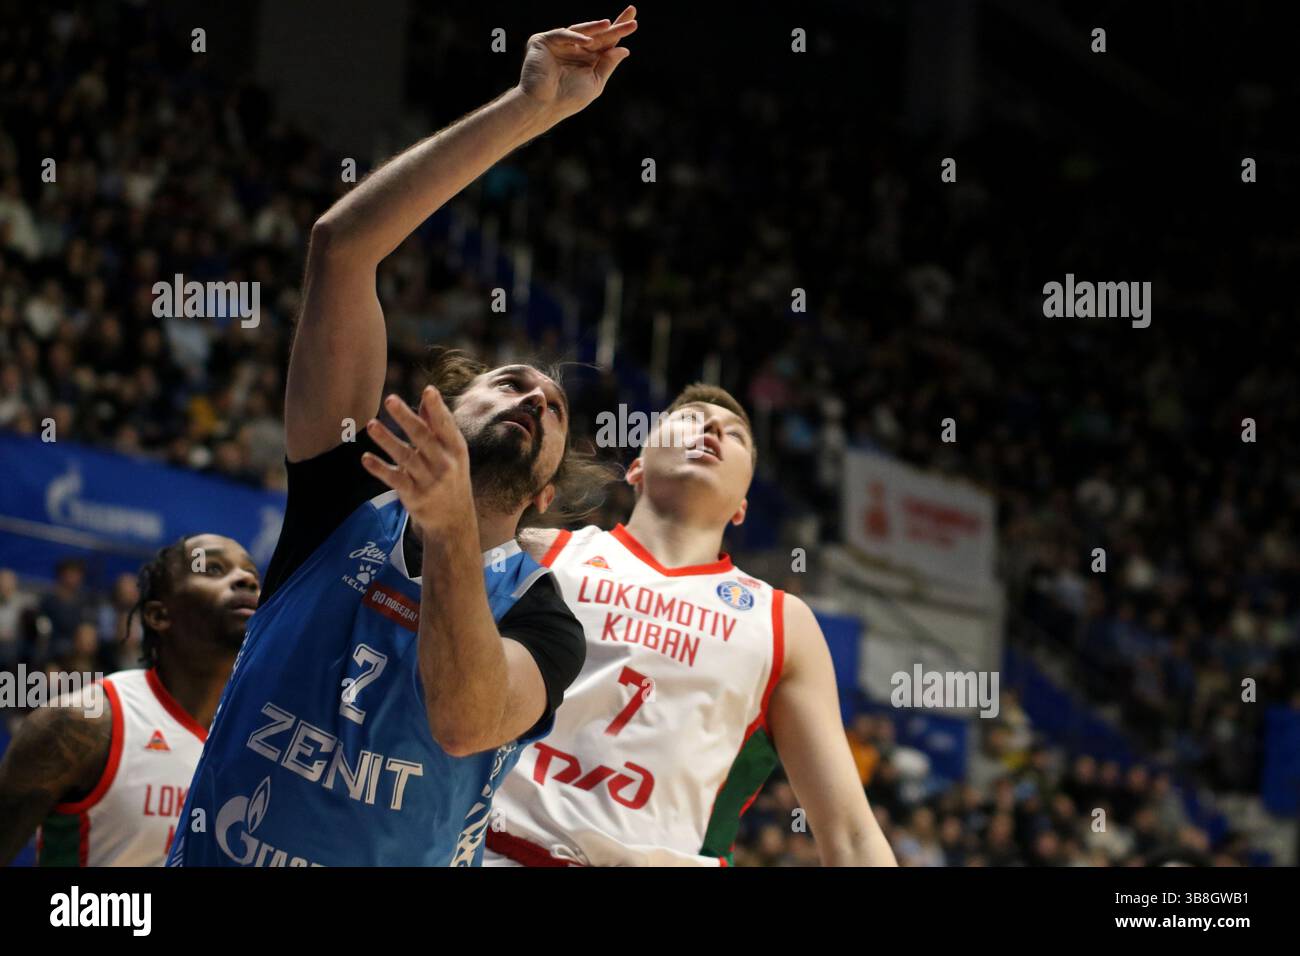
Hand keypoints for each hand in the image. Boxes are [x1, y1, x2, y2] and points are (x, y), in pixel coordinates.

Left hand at [362, 388, 474, 538]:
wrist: (454, 520)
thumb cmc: (451, 477)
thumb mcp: (451, 453)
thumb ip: (438, 425)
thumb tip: (427, 396)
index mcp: (456, 450)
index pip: (445, 426)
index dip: (437, 409)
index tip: (428, 390)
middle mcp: (444, 464)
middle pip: (423, 438)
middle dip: (406, 418)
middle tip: (390, 399)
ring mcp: (429, 481)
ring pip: (405, 457)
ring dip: (387, 440)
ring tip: (371, 424)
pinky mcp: (414, 496)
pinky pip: (394, 479)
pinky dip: (379, 469)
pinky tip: (365, 458)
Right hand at [517, 6, 636, 123]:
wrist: (544, 106)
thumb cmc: (568, 99)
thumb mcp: (595, 82)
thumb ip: (608, 64)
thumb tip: (624, 49)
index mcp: (587, 59)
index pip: (606, 42)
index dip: (619, 31)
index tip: (634, 22)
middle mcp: (575, 49)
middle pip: (598, 34)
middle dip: (614, 25)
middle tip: (631, 14)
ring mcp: (559, 44)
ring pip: (581, 31)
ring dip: (596, 27)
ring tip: (610, 25)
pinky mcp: (543, 41)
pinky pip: (563, 35)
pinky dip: (576, 38)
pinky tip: (588, 42)